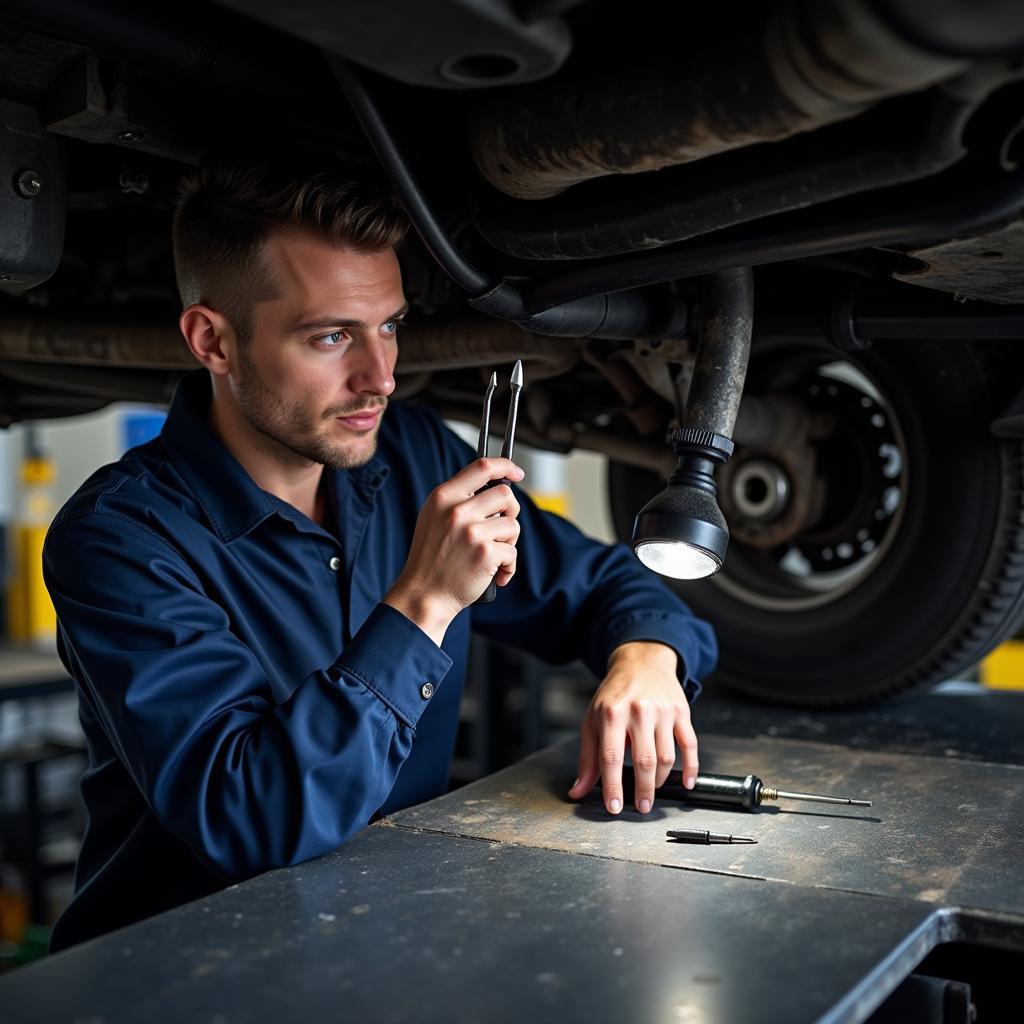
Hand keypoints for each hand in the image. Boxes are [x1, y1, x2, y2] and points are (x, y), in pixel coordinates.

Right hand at [384, 457, 523, 645]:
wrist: (423, 594)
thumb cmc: (431, 559)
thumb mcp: (434, 518)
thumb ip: (458, 500)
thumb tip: (495, 487)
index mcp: (443, 497)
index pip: (482, 466)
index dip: (505, 466)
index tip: (516, 472)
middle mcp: (457, 510)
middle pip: (505, 494)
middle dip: (510, 512)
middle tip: (502, 530)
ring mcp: (471, 531)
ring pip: (512, 524)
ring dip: (509, 542)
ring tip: (494, 556)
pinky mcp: (485, 553)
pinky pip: (512, 552)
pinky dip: (508, 566)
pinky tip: (495, 575)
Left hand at [567, 641, 697, 814]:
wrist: (641, 662)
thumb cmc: (614, 695)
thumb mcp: (593, 720)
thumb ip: (587, 758)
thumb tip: (577, 791)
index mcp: (611, 713)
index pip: (611, 757)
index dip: (613, 786)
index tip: (614, 807)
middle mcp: (639, 710)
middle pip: (644, 760)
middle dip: (642, 790)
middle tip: (641, 807)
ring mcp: (663, 711)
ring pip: (667, 757)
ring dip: (660, 780)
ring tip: (651, 789)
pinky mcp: (681, 712)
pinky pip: (690, 745)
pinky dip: (690, 768)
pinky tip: (685, 782)